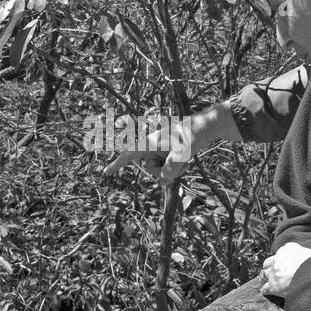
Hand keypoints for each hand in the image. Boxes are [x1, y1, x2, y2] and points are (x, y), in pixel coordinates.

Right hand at [103, 102, 237, 185]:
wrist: (205, 127)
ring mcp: (161, 151)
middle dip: (164, 171)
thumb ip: (170, 171)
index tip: (105, 172)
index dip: (117, 165)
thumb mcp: (181, 155)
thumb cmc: (191, 136)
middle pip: (150, 170)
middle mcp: (153, 147)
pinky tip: (187, 159)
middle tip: (179, 161)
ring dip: (174, 170)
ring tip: (186, 159)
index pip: (129, 155)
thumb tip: (163, 183)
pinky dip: (178, 168)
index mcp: (149, 143)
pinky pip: (169, 168)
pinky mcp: (169, 153)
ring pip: (161, 171)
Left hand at [260, 242, 310, 297]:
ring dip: (265, 277)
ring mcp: (274, 272)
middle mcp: (278, 258)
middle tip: (273, 270)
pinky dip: (265, 290)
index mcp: (288, 248)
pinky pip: (265, 288)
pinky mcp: (273, 286)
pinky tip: (265, 291)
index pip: (281, 251)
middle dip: (270, 266)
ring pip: (264, 274)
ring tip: (265, 279)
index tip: (284, 262)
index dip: (282, 258)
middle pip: (269, 262)